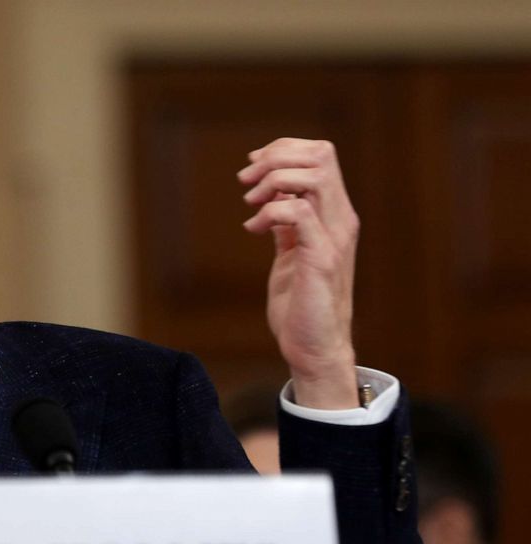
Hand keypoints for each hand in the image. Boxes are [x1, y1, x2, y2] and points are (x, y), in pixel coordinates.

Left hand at [237, 138, 358, 408]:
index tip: (254, 166)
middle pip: (320, 155)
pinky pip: (299, 211)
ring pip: (314, 176)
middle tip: (246, 182)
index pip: (321, 156)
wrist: (315, 348)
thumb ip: (289, 227)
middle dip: (275, 157)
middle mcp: (341, 220)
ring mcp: (334, 238)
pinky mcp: (321, 258)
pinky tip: (254, 230)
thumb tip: (273, 201)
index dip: (284, 150)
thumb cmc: (302, 305)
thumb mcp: (292, 255)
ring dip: (273, 180)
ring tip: (250, 204)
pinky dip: (271, 212)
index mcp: (335, 216)